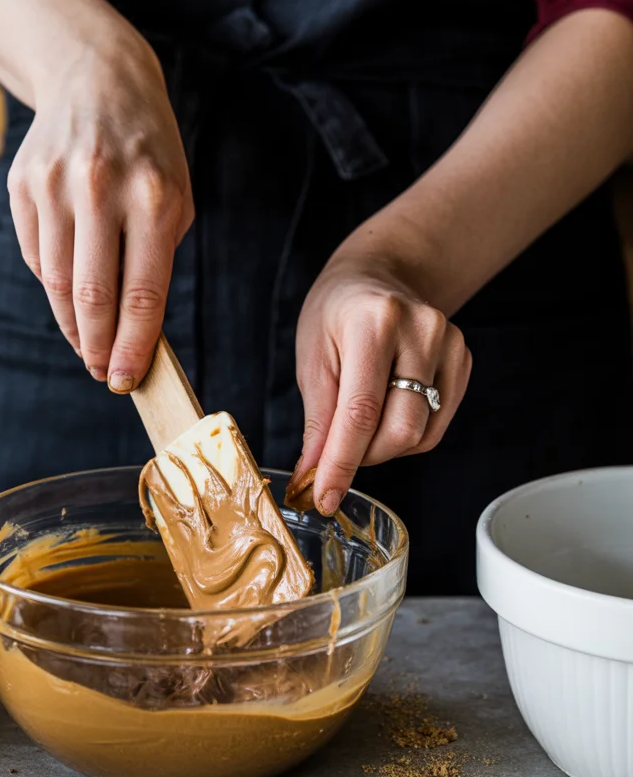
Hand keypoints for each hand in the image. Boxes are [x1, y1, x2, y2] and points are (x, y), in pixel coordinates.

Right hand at [7, 19, 193, 391]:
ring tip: (89, 344)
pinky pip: (36, 257)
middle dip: (99, 347)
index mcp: (154, 196)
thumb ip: (157, 263)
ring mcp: (54, 184)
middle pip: (92, 297)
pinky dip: (53, 285)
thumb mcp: (175, 197)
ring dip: (73, 326)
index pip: (141, 294)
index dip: (133, 348)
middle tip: (104, 372)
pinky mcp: (22, 184)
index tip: (127, 380)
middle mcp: (101, 188)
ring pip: (56, 284)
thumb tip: (135, 337)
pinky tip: (69, 291)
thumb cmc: (147, 152)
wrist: (96, 78)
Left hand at [288, 258, 471, 514]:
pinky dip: (406, 436)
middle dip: (363, 456)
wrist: (378, 277)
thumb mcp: (312, 358)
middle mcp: (421, 330)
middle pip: (400, 430)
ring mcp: (450, 344)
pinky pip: (436, 428)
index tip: (324, 498)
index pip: (360, 412)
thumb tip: (315, 474)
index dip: (342, 464)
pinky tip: (387, 412)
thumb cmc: (336, 316)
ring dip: (383, 447)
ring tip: (361, 422)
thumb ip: (318, 419)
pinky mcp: (464, 361)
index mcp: (373, 323)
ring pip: (420, 435)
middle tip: (337, 450)